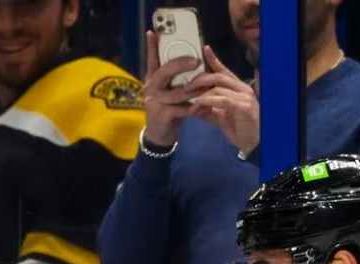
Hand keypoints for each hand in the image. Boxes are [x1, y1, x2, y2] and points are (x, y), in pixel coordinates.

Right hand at [142, 30, 199, 146]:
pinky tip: (205, 107)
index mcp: (153, 79)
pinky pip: (182, 109)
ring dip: (195, 89)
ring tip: (208, 85)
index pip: (152, 60)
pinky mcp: (163, 115)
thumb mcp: (169, 93)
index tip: (153, 32)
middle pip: (164, 71)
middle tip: (196, 60)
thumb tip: (195, 63)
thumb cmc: (168, 110)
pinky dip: (195, 108)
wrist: (159, 136)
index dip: (151, 46)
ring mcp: (155, 101)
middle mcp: (151, 88)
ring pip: (178, 92)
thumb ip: (176, 80)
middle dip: (181, 64)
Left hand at [186, 44, 259, 155]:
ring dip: (201, 92)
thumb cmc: (241, 131)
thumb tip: (193, 107)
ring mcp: (245, 96)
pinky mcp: (244, 106)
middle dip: (200, 79)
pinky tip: (199, 103)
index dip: (214, 59)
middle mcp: (243, 89)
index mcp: (238, 89)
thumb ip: (208, 111)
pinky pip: (223, 99)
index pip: (224, 71)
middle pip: (218, 76)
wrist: (255, 145)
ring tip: (189, 99)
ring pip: (218, 87)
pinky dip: (209, 100)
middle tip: (186, 87)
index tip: (204, 49)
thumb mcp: (221, 119)